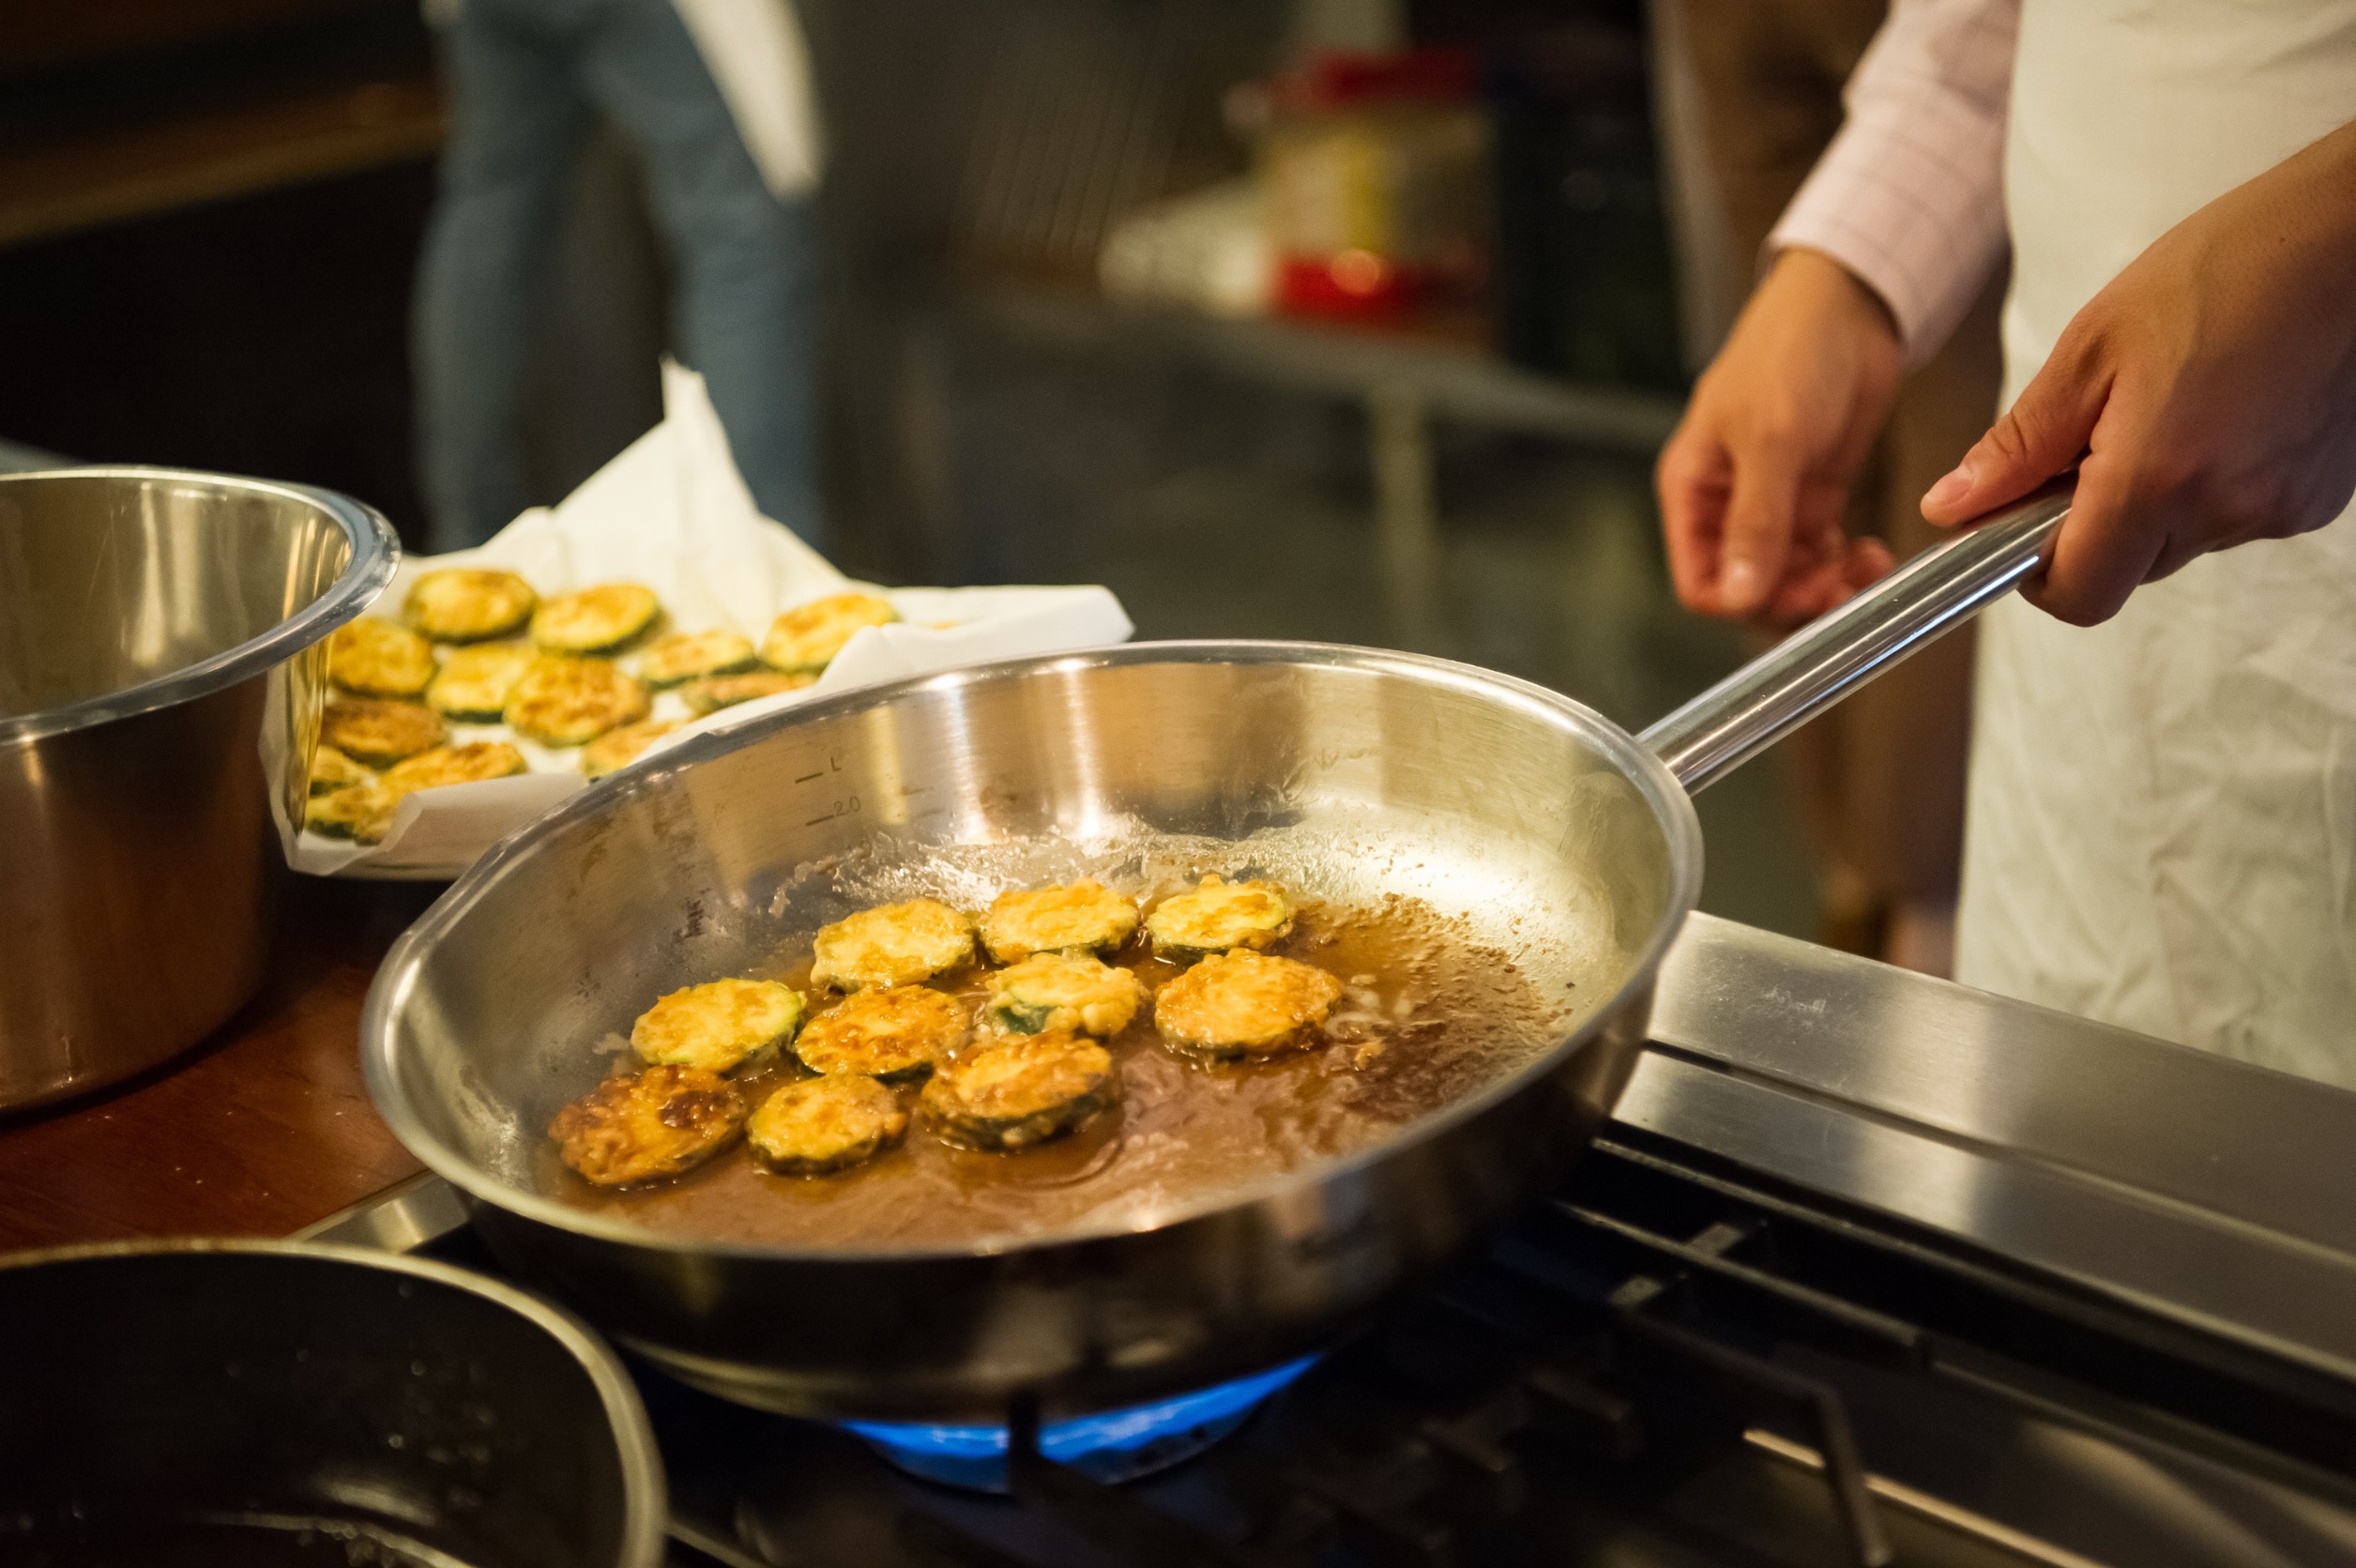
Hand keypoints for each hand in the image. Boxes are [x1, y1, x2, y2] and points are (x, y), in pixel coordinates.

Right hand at [1657, 247, 1903, 625]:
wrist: (1851, 309)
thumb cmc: (1790, 352)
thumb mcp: (1771, 439)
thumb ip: (1755, 521)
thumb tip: (1740, 593)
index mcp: (1693, 491)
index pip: (1697, 582)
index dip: (1739, 602)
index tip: (1788, 598)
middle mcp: (1727, 507)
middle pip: (1747, 590)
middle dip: (1793, 599)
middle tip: (1838, 590)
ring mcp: (1772, 506)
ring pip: (1789, 581)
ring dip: (1826, 589)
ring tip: (1864, 572)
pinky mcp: (1813, 499)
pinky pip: (1822, 558)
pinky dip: (1845, 568)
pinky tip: (1870, 555)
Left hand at [1921, 120, 2355, 624]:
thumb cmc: (2236, 264)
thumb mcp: (2097, 344)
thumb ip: (2021, 443)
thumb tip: (1953, 508)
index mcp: (2159, 478)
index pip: (2077, 595)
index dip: (2034, 570)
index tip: (2022, 515)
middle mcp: (2229, 509)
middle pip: (2130, 567)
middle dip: (2096, 519)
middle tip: (2100, 429)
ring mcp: (2285, 508)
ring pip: (2184, 540)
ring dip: (2158, 494)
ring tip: (2176, 398)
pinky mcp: (2323, 496)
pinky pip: (2238, 512)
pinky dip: (2215, 477)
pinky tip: (2227, 404)